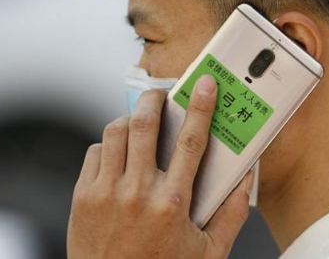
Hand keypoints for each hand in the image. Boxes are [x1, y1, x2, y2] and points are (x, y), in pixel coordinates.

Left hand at [67, 74, 253, 258]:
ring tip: (139, 123)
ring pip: (115, 132)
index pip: (191, 142)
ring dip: (129, 120)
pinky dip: (108, 146)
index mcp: (172, 203)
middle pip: (144, 124)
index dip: (200, 108)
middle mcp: (138, 192)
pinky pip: (95, 152)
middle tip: (160, 94)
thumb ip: (231, 214)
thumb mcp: (208, 253)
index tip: (205, 86)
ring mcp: (106, 192)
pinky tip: (119, 155)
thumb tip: (244, 180)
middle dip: (153, 99)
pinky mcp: (84, 196)